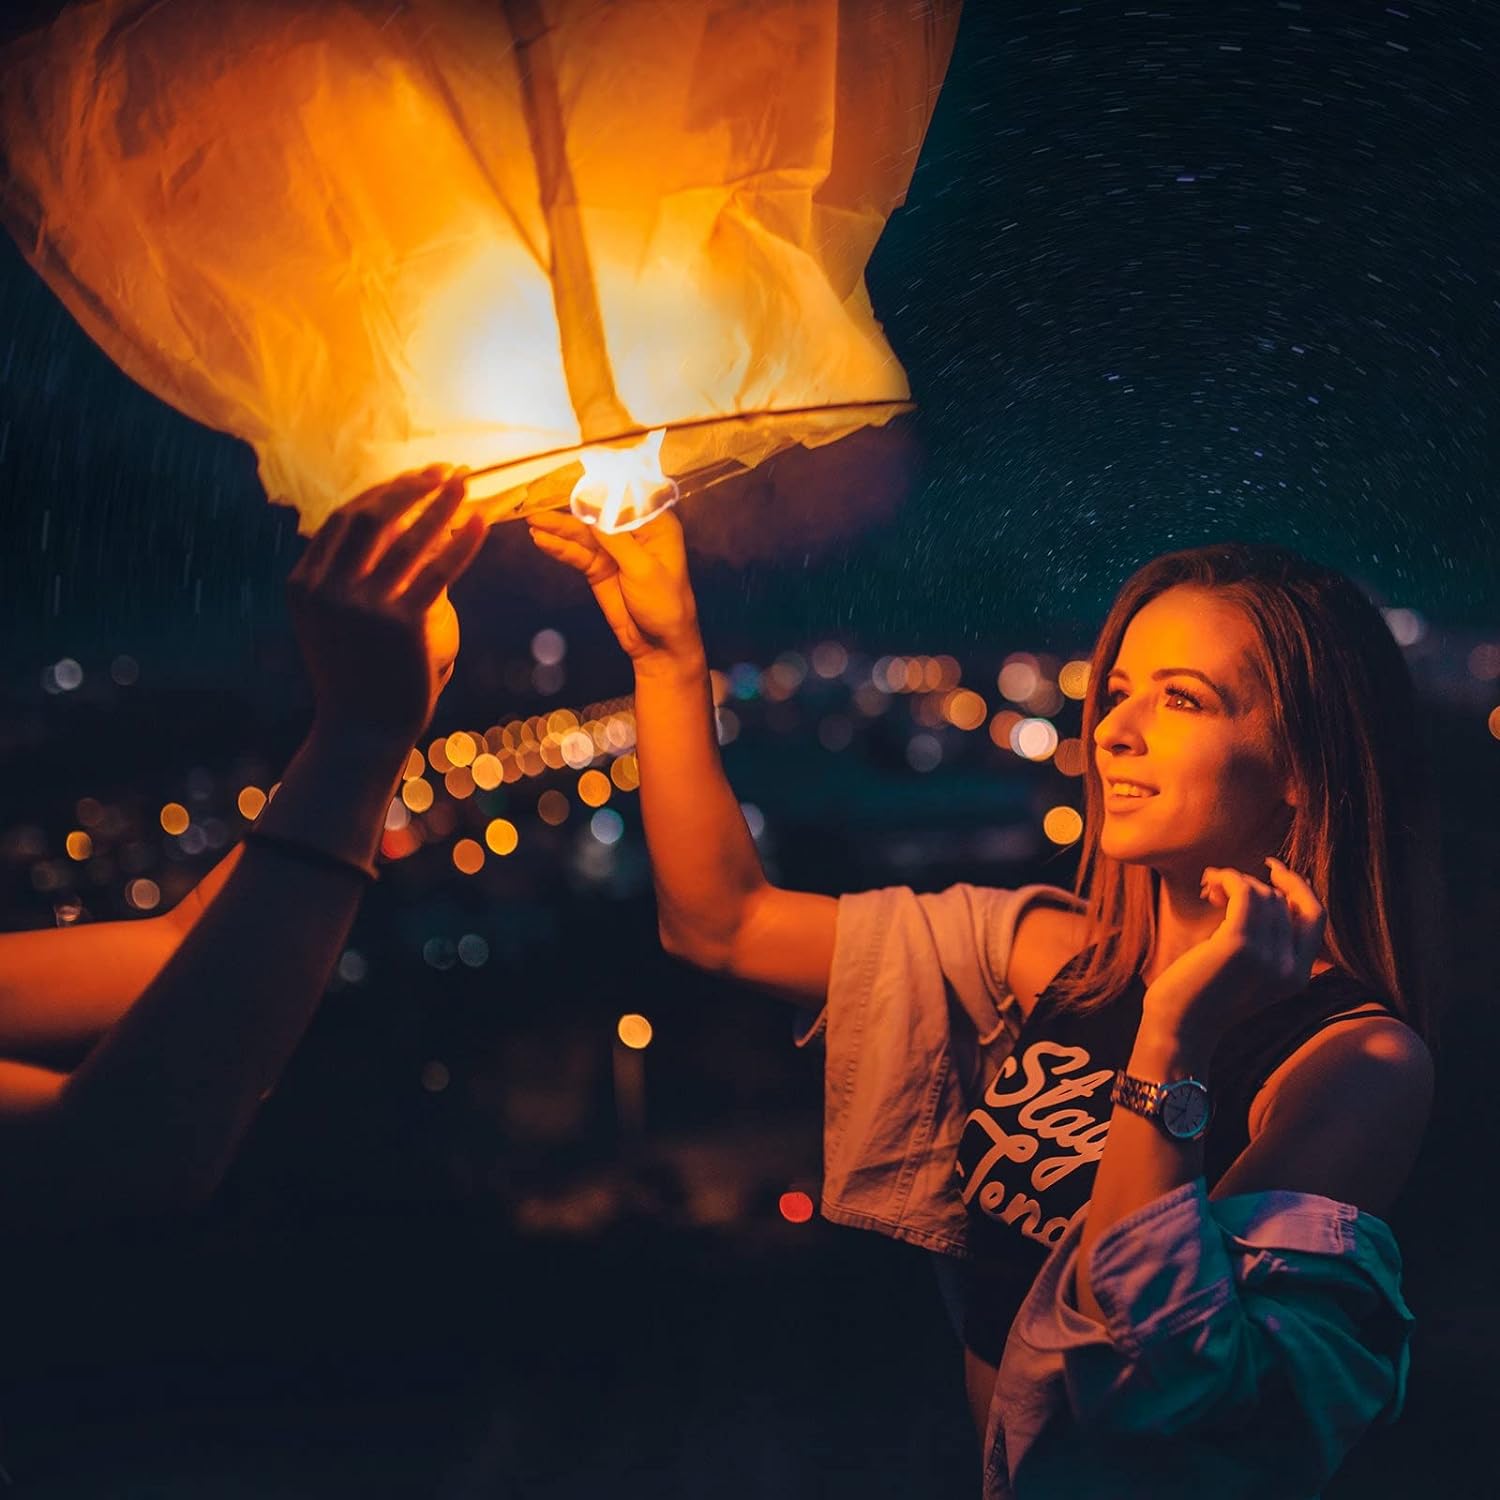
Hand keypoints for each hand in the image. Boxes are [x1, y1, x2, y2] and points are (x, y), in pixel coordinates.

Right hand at [287, 467, 486, 748]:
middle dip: (410, 486)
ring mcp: (361, 607)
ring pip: (407, 538)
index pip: (344, 519)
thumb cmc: (355, 677)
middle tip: (445, 471)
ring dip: (440, 504)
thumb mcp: (333, 623)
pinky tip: (480, 523)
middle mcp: (326, 589)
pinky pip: (437, 571)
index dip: (382, 492)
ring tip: (466, 485)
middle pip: (371, 517)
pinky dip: (461, 543)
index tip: (414, 477)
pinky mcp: (400, 625)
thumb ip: (346, 580)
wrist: (361, 732)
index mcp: (303, 584)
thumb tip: (383, 535)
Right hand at [526, 508, 702, 671]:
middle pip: (596, 515)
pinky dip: (559, 547)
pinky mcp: (598, 567)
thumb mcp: (643, 569)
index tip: (571, 484)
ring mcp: (613, 550)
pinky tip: (542, 540)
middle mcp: (633, 532)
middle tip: (541, 503)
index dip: (596, 491)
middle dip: (569, 510)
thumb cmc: (665, 605)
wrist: (659, 644)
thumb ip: (616, 539)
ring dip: (557, 528)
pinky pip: (576, 553)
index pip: (622, 499)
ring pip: (582, 534)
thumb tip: (592, 508)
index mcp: (655, 525)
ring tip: (533, 520)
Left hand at [1140, 857, 1327, 1046]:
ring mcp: (1267, 957)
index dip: (1299, 888)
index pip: (1316, 917)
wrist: (1179, 1027)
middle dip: (1253, 885)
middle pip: (1283, 901)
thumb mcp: (1248, 971)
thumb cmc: (1204, 994)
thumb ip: (1267, 942)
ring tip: (1211, 889)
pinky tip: (1211, 883)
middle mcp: (1290, 968)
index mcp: (1298, 977)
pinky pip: (1245, 892)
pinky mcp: (1239, 944)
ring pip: (1263, 894)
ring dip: (1235, 881)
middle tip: (1220, 890)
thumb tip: (1266, 890)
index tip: (1274, 870)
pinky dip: (1228, 878)